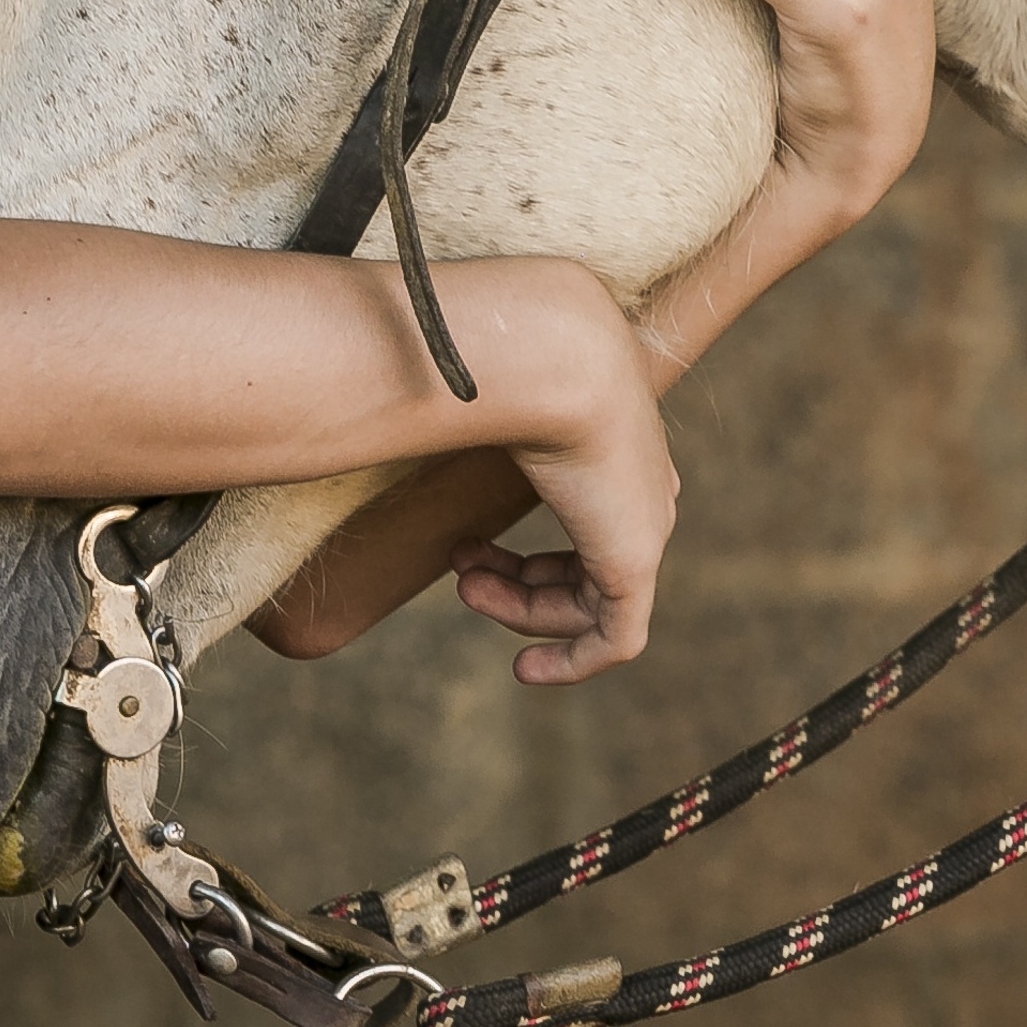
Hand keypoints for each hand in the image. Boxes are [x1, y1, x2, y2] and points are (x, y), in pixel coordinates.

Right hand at [431, 265, 679, 685]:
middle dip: (519, 583)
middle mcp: (642, 489)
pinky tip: (526, 670)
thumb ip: (454, 398)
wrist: (556, 356)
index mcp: (617, 446)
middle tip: (460, 573)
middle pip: (587, 564)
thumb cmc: (507, 359)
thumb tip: (383, 376)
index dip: (536, 555)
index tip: (469, 555)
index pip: (588, 519)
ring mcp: (644, 527)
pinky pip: (615, 639)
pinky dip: (572, 661)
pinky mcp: (636, 562)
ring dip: (521, 608)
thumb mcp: (482, 385)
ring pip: (590, 601)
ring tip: (466, 588)